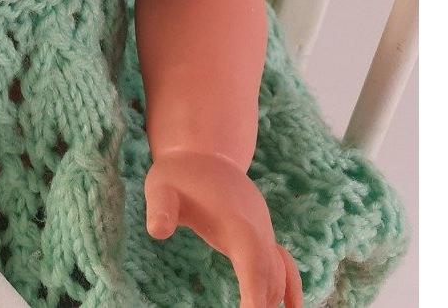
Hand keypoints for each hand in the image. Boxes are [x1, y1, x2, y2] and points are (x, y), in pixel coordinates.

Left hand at [145, 149, 301, 307]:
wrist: (203, 155)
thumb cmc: (178, 175)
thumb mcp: (161, 187)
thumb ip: (160, 208)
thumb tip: (157, 231)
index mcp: (237, 225)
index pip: (253, 266)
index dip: (256, 296)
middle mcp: (257, 232)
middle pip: (270, 279)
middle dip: (263, 306)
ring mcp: (263, 235)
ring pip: (279, 276)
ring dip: (273, 301)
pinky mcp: (262, 238)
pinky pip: (285, 267)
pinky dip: (290, 290)